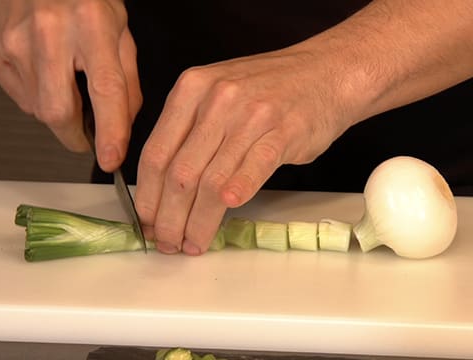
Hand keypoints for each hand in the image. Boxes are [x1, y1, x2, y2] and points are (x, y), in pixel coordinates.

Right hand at [0, 0, 141, 170]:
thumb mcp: (121, 31)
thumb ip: (128, 80)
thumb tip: (124, 125)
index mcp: (92, 25)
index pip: (105, 90)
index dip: (110, 132)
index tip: (112, 160)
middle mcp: (50, 32)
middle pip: (59, 111)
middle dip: (77, 137)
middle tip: (90, 136)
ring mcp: (16, 42)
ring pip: (39, 109)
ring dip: (60, 113)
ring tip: (69, 86)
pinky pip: (22, 98)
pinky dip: (40, 99)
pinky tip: (49, 77)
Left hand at [135, 44, 357, 254]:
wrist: (325, 72)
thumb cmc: (269, 89)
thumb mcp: (218, 93)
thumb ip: (191, 130)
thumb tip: (166, 187)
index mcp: (191, 89)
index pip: (156, 154)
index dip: (147, 196)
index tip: (147, 222)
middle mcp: (216, 100)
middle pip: (179, 172)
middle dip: (168, 217)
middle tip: (167, 242)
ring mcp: (251, 115)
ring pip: (212, 180)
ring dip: (198, 221)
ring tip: (192, 242)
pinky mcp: (283, 132)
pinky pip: (254, 169)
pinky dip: (238, 193)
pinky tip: (226, 213)